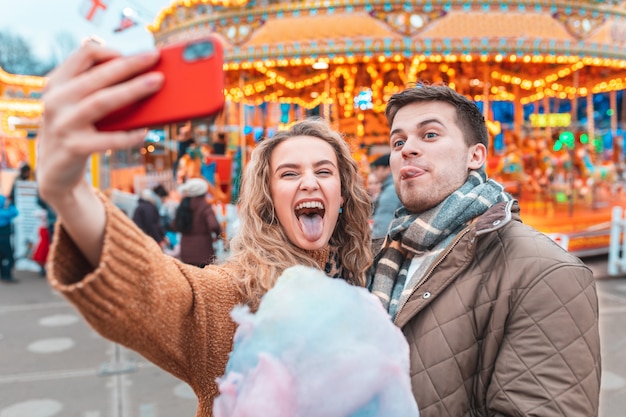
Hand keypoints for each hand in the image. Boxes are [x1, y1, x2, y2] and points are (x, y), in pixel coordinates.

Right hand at [37, 43, 163, 207]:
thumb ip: (96, 89)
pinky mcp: (74, 148)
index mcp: (57, 83)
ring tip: (157, 82)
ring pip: (102, 101)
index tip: (134, 56)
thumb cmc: (76, 131)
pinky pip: (108, 139)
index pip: (84, 54)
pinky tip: (145, 131)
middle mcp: (57, 100)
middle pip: (98, 76)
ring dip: (133, 89)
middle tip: (155, 57)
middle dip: (130, 65)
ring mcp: (63, 124)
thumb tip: (142, 75)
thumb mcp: (76, 106)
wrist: (54, 171)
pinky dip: (128, 135)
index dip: (111, 52)